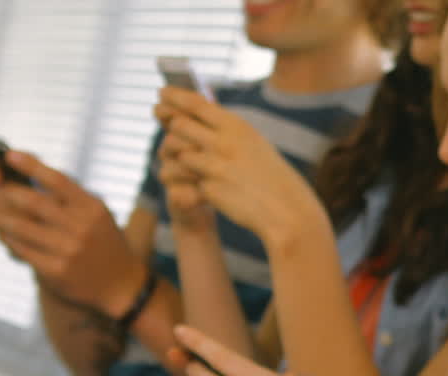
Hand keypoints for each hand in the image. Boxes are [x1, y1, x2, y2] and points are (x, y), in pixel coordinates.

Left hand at [0, 152, 146, 316]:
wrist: (121, 285)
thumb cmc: (103, 242)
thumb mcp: (98, 215)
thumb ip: (71, 197)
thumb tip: (32, 172)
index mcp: (92, 208)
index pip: (57, 180)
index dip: (31, 165)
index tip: (9, 154)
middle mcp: (81, 227)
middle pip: (34, 202)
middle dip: (8, 193)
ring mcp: (68, 250)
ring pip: (22, 228)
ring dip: (1, 219)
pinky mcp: (56, 271)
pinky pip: (23, 250)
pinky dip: (10, 240)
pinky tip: (5, 236)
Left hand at [154, 87, 326, 244]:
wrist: (286, 210)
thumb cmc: (272, 176)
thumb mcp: (254, 144)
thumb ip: (228, 131)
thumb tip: (198, 115)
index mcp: (237, 127)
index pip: (196, 103)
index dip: (174, 96)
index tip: (162, 93)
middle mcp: (223, 142)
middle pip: (179, 123)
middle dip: (168, 122)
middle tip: (161, 118)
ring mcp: (214, 165)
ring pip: (176, 150)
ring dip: (172, 152)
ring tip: (174, 154)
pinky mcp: (208, 188)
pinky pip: (184, 177)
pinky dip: (181, 178)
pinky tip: (188, 181)